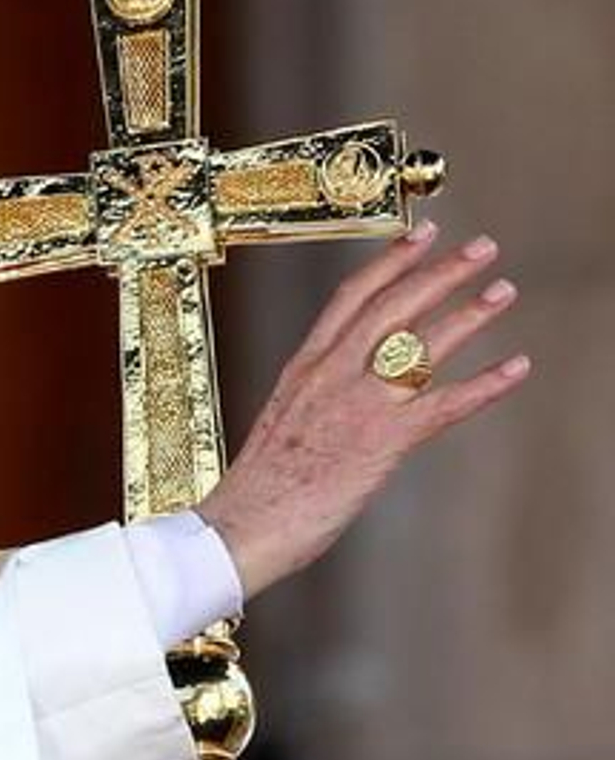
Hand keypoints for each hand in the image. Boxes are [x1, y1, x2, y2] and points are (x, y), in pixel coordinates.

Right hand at [197, 221, 529, 598]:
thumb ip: (317, 399)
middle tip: (480, 248)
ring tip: (503, 290)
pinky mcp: (380, 440)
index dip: (390, 262)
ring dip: (470, 312)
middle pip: (392, 306)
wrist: (243, 523)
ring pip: (420, 343)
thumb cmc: (260, 487)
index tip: (420, 236)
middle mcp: (329, 373)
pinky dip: (486, 384)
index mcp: (303, 367)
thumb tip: (345, 395)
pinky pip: (444, 404)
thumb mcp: (282, 422)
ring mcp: (355, 403)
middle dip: (441, 271)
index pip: (350, 297)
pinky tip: (516, 368)